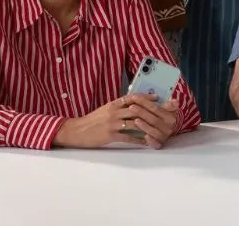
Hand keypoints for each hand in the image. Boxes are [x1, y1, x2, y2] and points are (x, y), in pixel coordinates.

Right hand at [54, 93, 169, 148]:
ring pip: (135, 123)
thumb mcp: (105, 109)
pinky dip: (138, 140)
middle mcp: (114, 112)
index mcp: (113, 104)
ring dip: (148, 126)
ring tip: (158, 129)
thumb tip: (134, 106)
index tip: (157, 98)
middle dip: (151, 111)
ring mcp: (112, 123)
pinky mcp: (110, 135)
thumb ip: (118, 107)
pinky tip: (146, 142)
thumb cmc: (92, 121)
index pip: (132, 97)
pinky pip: (128, 137)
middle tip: (162, 114)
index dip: (145, 97)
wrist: (76, 131)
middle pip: (137, 109)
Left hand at [123, 95, 180, 148]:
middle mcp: (169, 127)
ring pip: (154, 131)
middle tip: (131, 107)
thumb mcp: (169, 110)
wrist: (171, 130)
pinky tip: (145, 137)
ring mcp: (164, 136)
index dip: (145, 103)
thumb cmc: (165, 118)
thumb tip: (173, 101)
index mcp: (170, 117)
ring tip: (135, 120)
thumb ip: (170, 105)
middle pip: (154, 119)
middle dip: (142, 113)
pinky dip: (151, 140)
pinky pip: (156, 143)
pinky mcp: (160, 144)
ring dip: (144, 126)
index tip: (134, 98)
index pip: (156, 108)